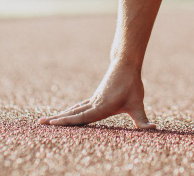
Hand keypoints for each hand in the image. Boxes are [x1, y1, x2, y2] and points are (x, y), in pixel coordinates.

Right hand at [38, 61, 155, 129]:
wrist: (125, 65)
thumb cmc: (132, 85)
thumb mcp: (138, 104)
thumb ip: (143, 120)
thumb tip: (153, 128)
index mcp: (100, 107)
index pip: (81, 117)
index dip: (66, 122)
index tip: (52, 124)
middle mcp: (93, 104)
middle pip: (72, 114)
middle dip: (56, 120)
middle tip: (40, 124)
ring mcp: (93, 100)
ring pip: (74, 110)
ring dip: (61, 116)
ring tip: (47, 121)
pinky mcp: (96, 98)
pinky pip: (79, 107)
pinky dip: (71, 112)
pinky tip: (67, 114)